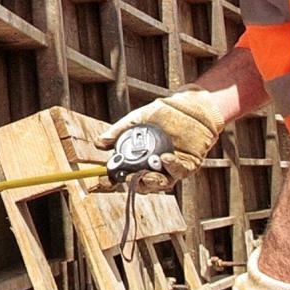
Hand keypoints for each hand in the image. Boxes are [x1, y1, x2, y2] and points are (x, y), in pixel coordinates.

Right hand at [91, 91, 224, 191]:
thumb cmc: (164, 113)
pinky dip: (172, 167)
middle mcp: (154, 166)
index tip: (105, 180)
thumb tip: (99, 144)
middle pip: (142, 184)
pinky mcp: (189, 164)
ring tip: (148, 175)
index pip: (124, 174)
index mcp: (140, 158)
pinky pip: (180, 171)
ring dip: (153, 182)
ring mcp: (171, 168)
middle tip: (129, 178)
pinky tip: (165, 158)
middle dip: (135, 184)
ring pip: (161, 183)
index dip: (113, 180)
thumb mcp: (137, 119)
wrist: (191, 106)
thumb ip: (119, 131)